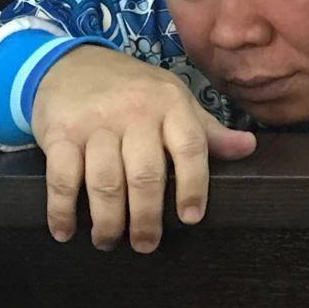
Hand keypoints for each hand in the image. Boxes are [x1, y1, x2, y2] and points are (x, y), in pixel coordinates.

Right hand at [32, 45, 256, 252]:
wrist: (70, 63)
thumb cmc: (132, 89)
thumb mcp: (174, 99)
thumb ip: (207, 130)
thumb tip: (248, 148)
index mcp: (170, 103)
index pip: (190, 147)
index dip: (194, 186)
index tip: (190, 218)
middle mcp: (134, 111)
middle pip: (146, 175)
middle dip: (146, 218)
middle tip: (145, 244)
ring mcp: (95, 122)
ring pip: (106, 182)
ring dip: (108, 222)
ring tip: (109, 241)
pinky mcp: (60, 133)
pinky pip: (63, 179)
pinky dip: (62, 211)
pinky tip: (65, 231)